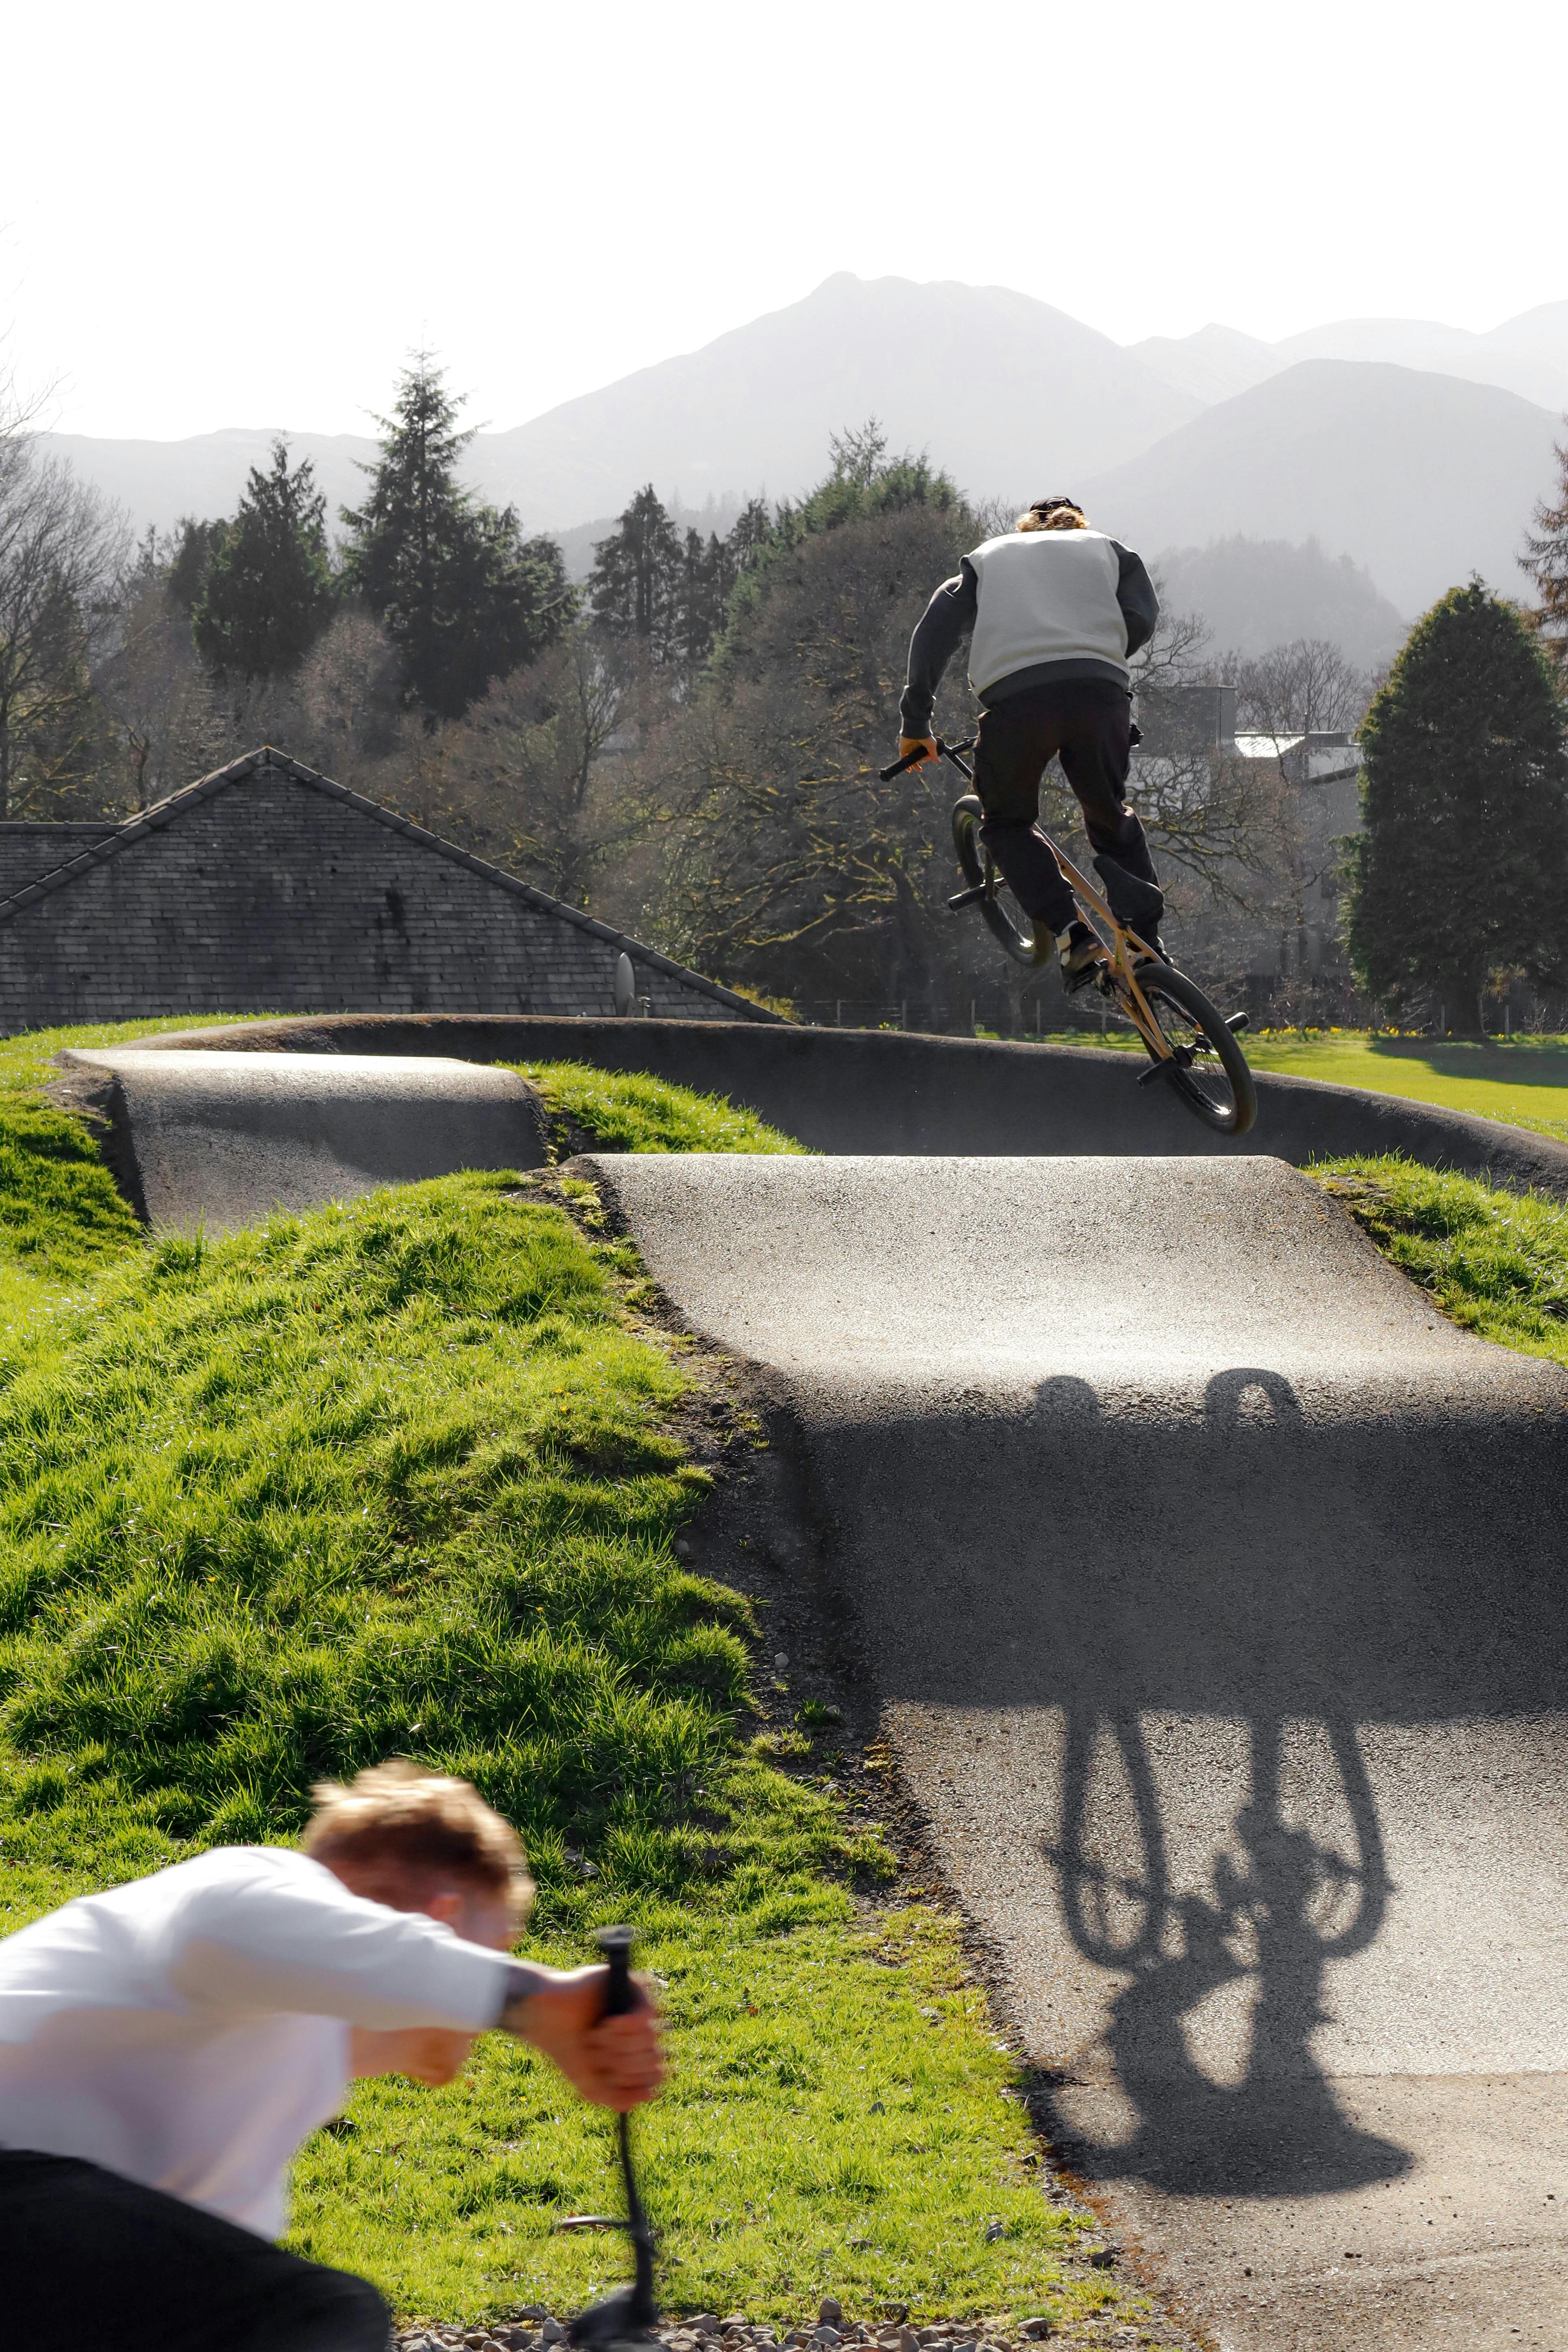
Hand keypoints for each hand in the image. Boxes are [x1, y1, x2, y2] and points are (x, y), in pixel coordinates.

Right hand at [502, 1963, 664, 2110]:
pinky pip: (646, 2013)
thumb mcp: (591, 2086)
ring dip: (617, 2044)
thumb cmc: (568, 2050)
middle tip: (594, 2055)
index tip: (612, 2080)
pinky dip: (626, 2025)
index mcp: (635, 2057)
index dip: (634, 2082)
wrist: (544, 2021)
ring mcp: (637, 2009)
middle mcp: (640, 2033)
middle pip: (653, 2057)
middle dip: (620, 2063)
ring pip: (650, 2036)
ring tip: (593, 2037)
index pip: (656, 2076)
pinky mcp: (631, 1986)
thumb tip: (652, 2094)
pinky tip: (607, 2024)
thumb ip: (619, 2098)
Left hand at [899, 736, 937, 767]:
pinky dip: (906, 764)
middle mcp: (915, 746)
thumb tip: (938, 762)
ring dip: (914, 765)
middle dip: (921, 761)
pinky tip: (909, 769)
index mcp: (922, 744)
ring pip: (911, 758)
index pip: (924, 754)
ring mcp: (909, 747)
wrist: (916, 730)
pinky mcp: (902, 749)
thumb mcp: (932, 746)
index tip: (929, 758)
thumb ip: (934, 754)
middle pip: (918, 757)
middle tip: (924, 762)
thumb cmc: (925, 736)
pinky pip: (903, 758)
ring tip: (919, 769)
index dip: (926, 758)